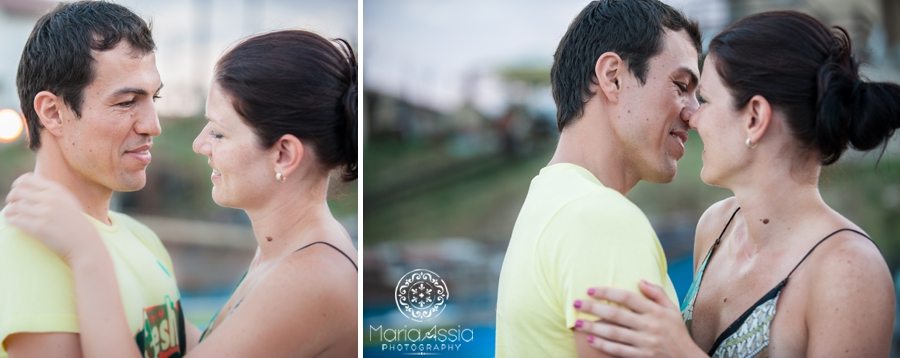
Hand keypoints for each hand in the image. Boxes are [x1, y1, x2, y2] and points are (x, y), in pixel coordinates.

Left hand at [4, 173, 102, 262]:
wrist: (84, 242)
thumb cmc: (75, 222)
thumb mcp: (67, 201)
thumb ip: (51, 192)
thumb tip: (28, 186)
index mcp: (56, 190)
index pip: (26, 179)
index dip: (17, 185)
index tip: (16, 191)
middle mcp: (50, 199)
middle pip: (18, 192)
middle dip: (11, 198)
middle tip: (12, 204)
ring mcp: (44, 213)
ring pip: (15, 206)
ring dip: (9, 210)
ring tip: (10, 214)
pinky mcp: (38, 227)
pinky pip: (16, 220)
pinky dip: (11, 220)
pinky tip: (13, 222)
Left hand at [573, 280, 704, 357]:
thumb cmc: (677, 332)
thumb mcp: (672, 310)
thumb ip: (657, 293)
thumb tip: (640, 280)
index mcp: (655, 311)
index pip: (627, 297)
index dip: (607, 292)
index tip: (590, 290)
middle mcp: (649, 325)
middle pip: (616, 314)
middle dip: (593, 308)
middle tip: (576, 304)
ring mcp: (645, 342)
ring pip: (614, 333)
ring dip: (593, 328)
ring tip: (577, 323)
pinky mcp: (642, 356)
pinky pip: (619, 350)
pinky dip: (604, 345)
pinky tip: (591, 340)